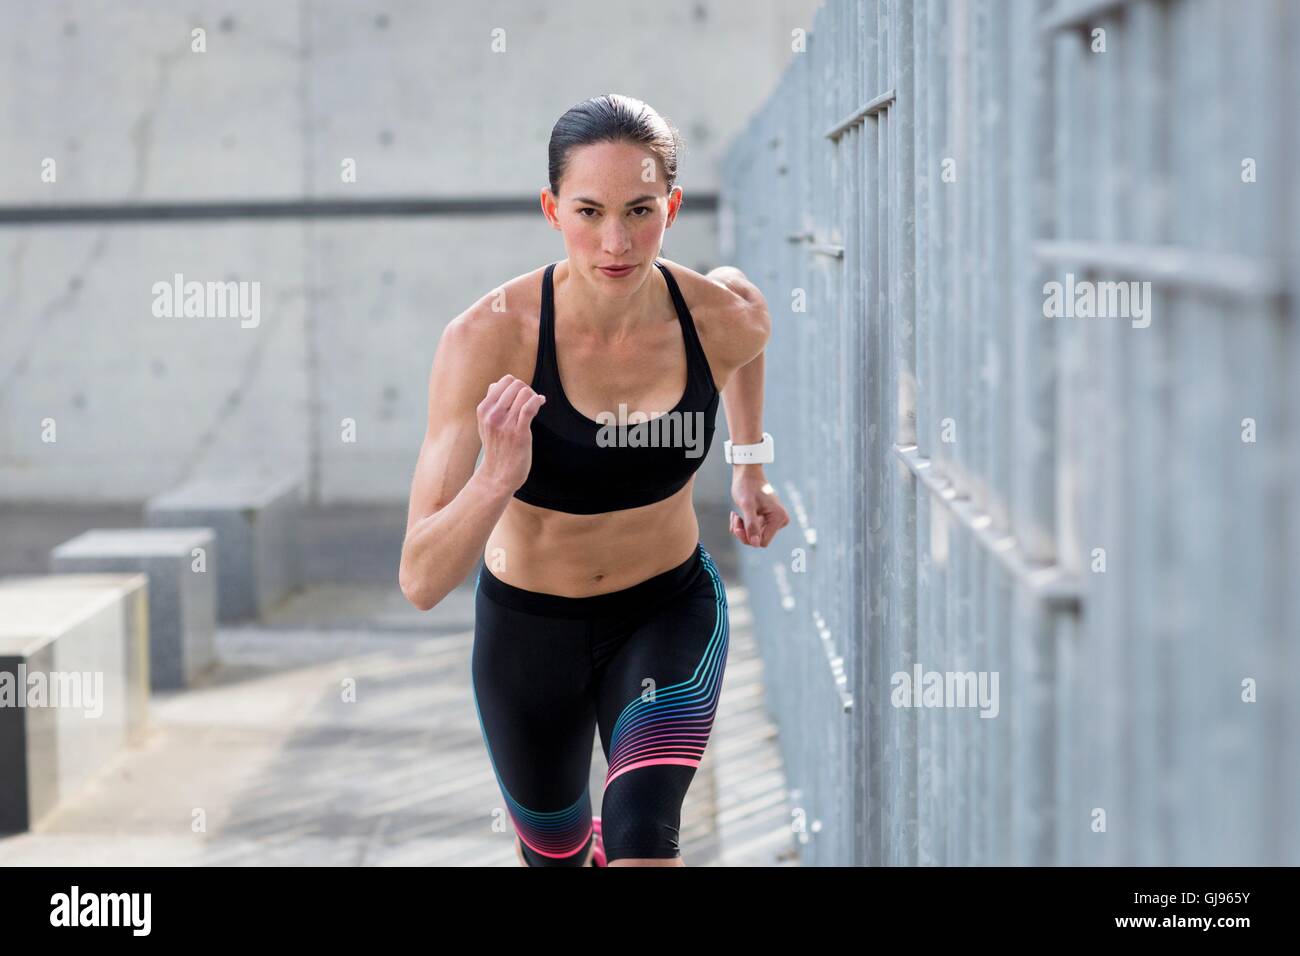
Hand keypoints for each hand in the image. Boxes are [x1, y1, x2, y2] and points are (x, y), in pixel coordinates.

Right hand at [476, 374, 545, 492]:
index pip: (504, 382)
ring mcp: (505, 424)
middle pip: (516, 385)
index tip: (523, 396)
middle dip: (527, 389)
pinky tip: (541, 403)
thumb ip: (490, 404)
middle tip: (531, 401)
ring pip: (524, 393)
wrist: (497, 475)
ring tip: (536, 404)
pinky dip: (538, 401)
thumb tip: (496, 384)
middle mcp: (492, 415)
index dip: (517, 385)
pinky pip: (529, 407)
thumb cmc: (496, 448)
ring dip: (534, 396)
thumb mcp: (485, 424)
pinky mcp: (519, 433)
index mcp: (484, 409)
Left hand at [729, 468, 789, 546]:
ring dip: (741, 528)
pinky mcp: (767, 520)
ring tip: (735, 515)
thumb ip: (751, 524)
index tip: (737, 525)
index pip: (762, 542)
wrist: (747, 474)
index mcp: (779, 517)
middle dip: (743, 531)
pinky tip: (737, 515)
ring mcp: (774, 520)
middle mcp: (780, 520)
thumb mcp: (746, 505)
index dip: (747, 537)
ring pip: (754, 536)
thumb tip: (755, 543)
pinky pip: (753, 531)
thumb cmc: (747, 486)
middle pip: (758, 540)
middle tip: (734, 517)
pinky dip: (743, 525)